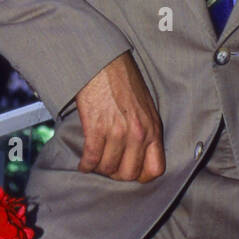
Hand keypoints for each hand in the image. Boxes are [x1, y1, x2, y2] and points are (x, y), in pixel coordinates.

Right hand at [74, 51, 165, 181]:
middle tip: (109, 167)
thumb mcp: (145, 107)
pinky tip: (83, 163)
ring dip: (99, 168)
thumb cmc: (124, 82)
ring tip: (95, 162)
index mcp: (153, 128)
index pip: (155, 169)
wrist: (104, 62)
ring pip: (108, 168)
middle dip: (117, 174)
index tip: (130, 172)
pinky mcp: (96, 127)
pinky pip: (91, 158)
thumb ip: (146, 131)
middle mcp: (138, 133)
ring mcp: (117, 131)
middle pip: (128, 174)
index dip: (141, 176)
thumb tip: (138, 154)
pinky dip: (85, 165)